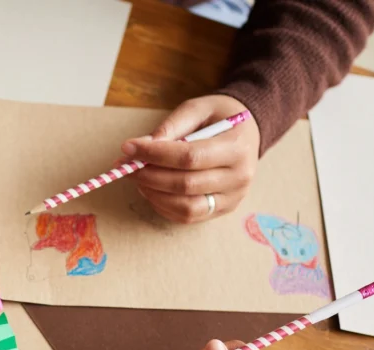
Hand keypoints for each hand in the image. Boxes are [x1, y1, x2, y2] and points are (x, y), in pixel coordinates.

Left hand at [118, 95, 259, 222]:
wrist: (246, 132)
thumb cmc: (220, 117)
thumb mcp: (198, 108)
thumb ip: (172, 125)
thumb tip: (142, 146)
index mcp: (237, 147)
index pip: (189, 157)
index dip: (154, 155)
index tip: (128, 148)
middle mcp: (239, 177)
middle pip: (185, 185)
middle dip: (148, 176)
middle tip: (126, 165)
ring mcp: (232, 197)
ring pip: (186, 207)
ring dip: (153, 195)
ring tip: (138, 178)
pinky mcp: (223, 209)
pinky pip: (187, 217)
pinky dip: (163, 206)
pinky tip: (152, 190)